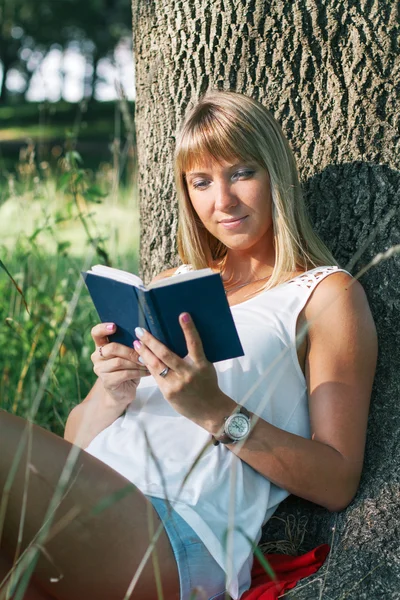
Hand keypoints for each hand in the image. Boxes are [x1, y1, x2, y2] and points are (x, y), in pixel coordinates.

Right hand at [91, 323, 150, 408]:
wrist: (123, 391)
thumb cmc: (128, 368)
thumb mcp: (128, 354)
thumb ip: (130, 343)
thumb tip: (144, 335)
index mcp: (101, 346)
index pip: (96, 333)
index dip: (103, 328)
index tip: (114, 326)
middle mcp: (97, 356)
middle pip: (112, 348)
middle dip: (130, 350)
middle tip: (144, 353)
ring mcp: (100, 370)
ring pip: (119, 362)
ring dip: (136, 362)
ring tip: (148, 363)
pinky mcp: (107, 382)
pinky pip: (124, 373)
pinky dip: (138, 372)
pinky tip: (147, 372)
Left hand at [132, 313, 234, 430]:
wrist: (210, 410)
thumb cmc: (208, 384)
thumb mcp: (205, 367)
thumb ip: (194, 355)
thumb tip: (178, 338)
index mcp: (201, 364)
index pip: (195, 344)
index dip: (189, 329)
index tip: (183, 315)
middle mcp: (188, 373)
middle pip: (166, 354)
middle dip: (151, 341)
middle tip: (141, 330)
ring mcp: (177, 384)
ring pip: (156, 365)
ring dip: (145, 352)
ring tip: (136, 343)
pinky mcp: (168, 392)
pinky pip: (155, 376)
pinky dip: (148, 365)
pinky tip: (141, 358)